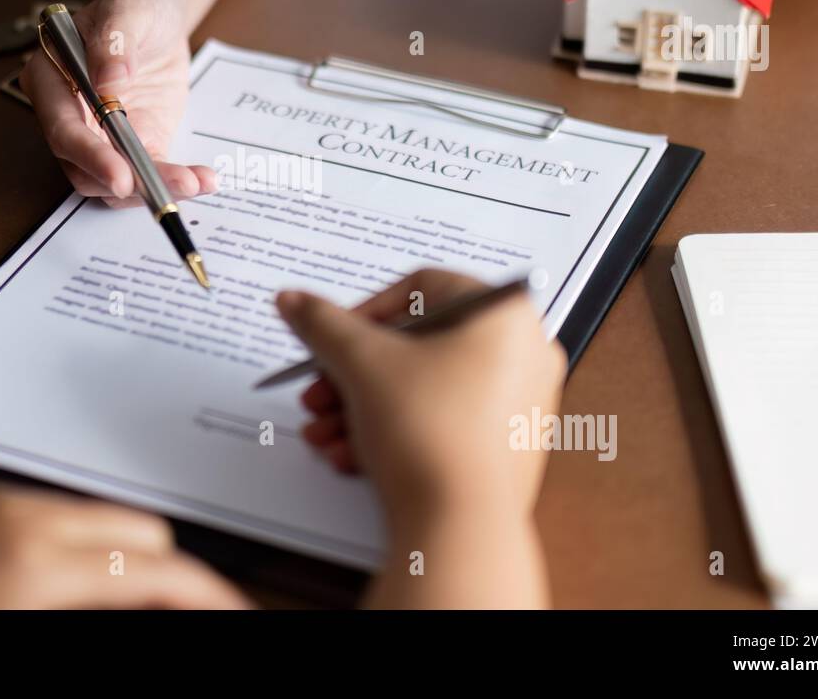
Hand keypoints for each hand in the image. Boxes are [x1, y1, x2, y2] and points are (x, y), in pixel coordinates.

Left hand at [0, 486, 249, 608]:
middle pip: (146, 532)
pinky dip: (89, 541)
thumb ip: (98, 611)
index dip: (211, 595)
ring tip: (133, 601)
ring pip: (108, 516)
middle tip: (185, 609)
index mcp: (36, 566)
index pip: (158, 571)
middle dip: (175, 573)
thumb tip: (146, 604)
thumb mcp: (17, 635)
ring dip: (132, 555)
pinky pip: (65, 510)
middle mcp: (27, 518)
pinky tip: (81, 577)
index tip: (234, 610)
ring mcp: (5, 500)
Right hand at [20, 0, 216, 207]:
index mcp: (51, 79)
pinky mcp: (133, 145)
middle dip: (127, 183)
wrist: (158, 16)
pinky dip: (173, 182)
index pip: (62, 128)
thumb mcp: (129, 9)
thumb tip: (109, 81)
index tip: (120, 174)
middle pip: (83, 169)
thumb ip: (115, 40)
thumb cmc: (135, 5)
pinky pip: (146, 174)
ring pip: (114, 183)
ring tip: (196, 181)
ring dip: (154, 188)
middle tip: (169, 187)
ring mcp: (99, 136)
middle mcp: (68, 116)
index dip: (89, 155)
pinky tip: (201, 179)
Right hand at [276, 270, 566, 524]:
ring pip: (423, 389)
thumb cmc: (432, 435)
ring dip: (362, 407)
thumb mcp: (362, 364)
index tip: (333, 336)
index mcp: (504, 316)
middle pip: (418, 345)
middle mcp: (523, 355)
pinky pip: (440, 424)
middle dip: (353, 372)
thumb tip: (294, 300)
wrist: (461, 529)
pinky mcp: (504, 450)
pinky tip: (350, 455)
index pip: (423, 288)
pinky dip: (393, 433)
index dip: (366, 311)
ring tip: (325, 432)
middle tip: (319, 390)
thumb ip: (323, 324)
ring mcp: (519, 406)